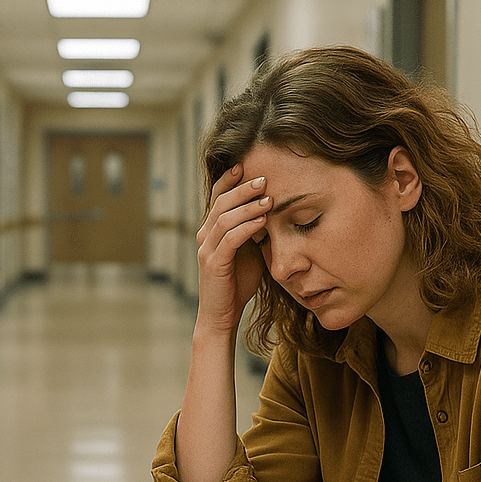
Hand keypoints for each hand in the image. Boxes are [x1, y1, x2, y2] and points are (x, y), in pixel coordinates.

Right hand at [194, 164, 271, 335]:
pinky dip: (247, 227)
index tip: (249, 165)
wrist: (221, 316)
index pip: (218, 197)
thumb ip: (255, 232)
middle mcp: (205, 235)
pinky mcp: (213, 262)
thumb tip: (275, 212)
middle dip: (243, 188)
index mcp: (211, 229)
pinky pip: (230, 238)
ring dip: (248, 206)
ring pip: (225, 217)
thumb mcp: (249, 252)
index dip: (230, 179)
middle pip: (221, 202)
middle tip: (264, 177)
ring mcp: (207, 248)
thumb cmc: (237, 284)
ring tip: (269, 198)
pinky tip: (263, 221)